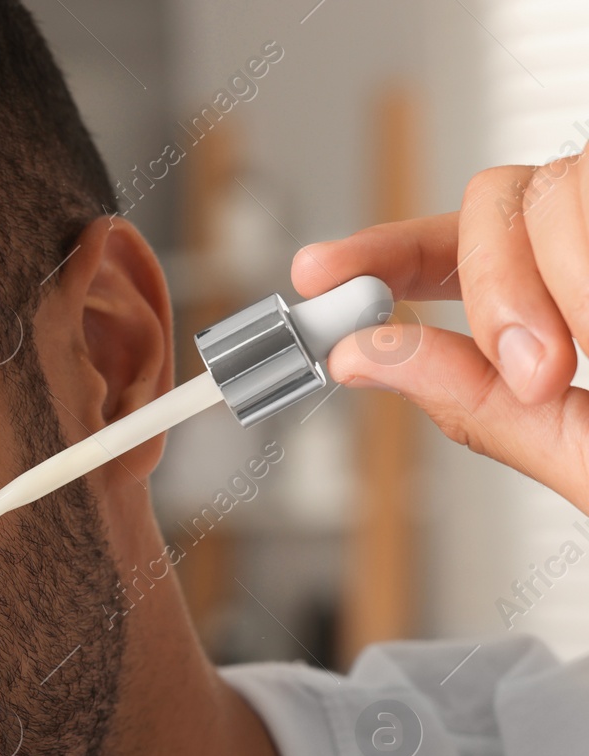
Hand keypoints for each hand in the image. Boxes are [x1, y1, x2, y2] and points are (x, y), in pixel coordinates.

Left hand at [292, 152, 588, 514]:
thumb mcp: (582, 451)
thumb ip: (480, 410)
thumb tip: (359, 359)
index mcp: (554, 295)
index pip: (447, 251)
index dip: (380, 252)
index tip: (313, 272)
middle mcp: (582, 238)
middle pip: (489, 201)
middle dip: (492, 287)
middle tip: (535, 374)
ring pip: (544, 192)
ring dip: (559, 285)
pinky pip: (586, 184)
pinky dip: (587, 270)